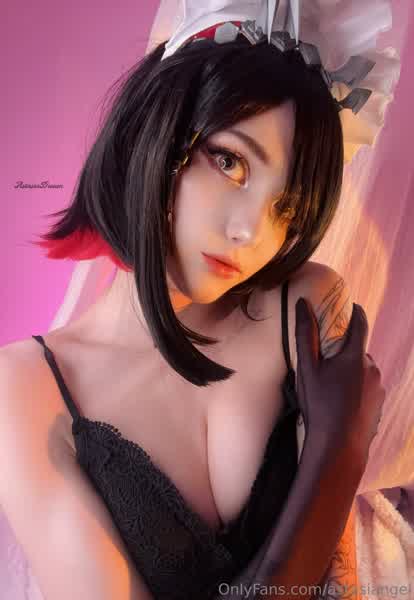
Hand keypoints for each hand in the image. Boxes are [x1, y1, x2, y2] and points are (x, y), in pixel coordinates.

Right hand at [295, 298, 385, 462]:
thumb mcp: (307, 369)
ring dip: (350, 371)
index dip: (355, 312)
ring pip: (363, 370)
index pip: (360, 324)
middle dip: (345, 350)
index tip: (351, 306)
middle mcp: (372, 369)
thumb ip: (306, 334)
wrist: (339, 446)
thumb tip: (302, 304)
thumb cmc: (320, 405)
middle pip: (359, 350)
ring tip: (331, 387)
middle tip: (326, 361)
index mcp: (355, 356)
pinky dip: (356, 389)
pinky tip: (341, 403)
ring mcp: (379, 388)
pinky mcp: (380, 405)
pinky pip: (368, 388)